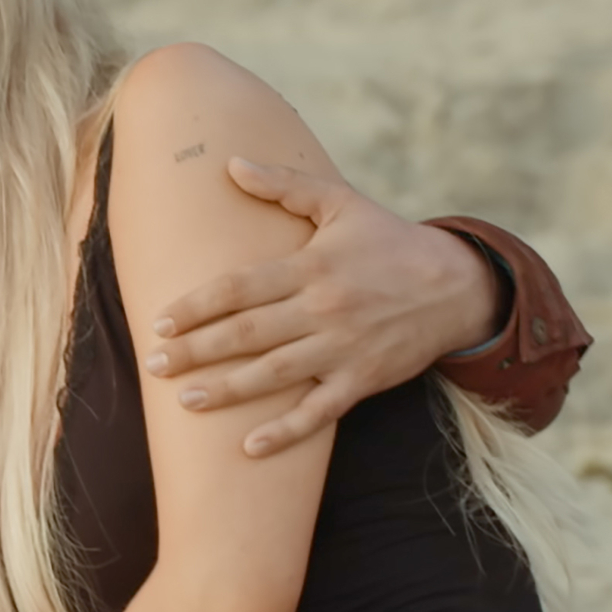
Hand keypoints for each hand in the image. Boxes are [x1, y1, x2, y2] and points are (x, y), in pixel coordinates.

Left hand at [146, 161, 498, 456]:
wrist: (458, 285)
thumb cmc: (389, 240)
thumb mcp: (341, 202)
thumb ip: (285, 186)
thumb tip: (232, 163)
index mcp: (311, 266)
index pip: (240, 287)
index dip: (196, 305)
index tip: (160, 321)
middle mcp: (323, 309)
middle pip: (247, 333)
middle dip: (196, 350)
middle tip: (154, 364)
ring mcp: (343, 348)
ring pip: (275, 374)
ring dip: (227, 390)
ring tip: (184, 401)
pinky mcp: (363, 380)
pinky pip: (320, 412)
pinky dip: (286, 432)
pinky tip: (249, 448)